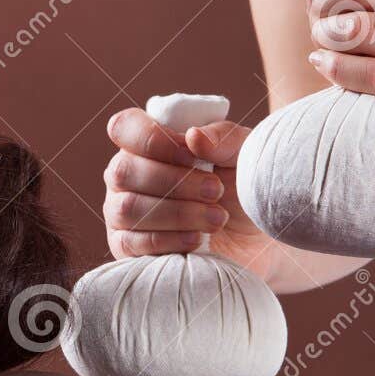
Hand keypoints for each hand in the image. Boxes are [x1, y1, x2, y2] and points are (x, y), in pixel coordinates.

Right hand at [102, 111, 268, 266]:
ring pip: (127, 209)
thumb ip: (223, 138)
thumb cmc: (243, 188)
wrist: (254, 238)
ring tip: (216, 220)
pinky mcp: (125, 247)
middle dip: (175, 182)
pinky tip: (196, 239)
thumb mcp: (243, 155)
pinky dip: (167, 240)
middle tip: (217, 192)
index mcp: (149, 142)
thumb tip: (192, 136)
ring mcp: (120, 212)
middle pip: (124, 171)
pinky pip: (129, 243)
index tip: (191, 155)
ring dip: (177, 214)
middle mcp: (127, 174)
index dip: (152, 139)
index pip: (124, 127)